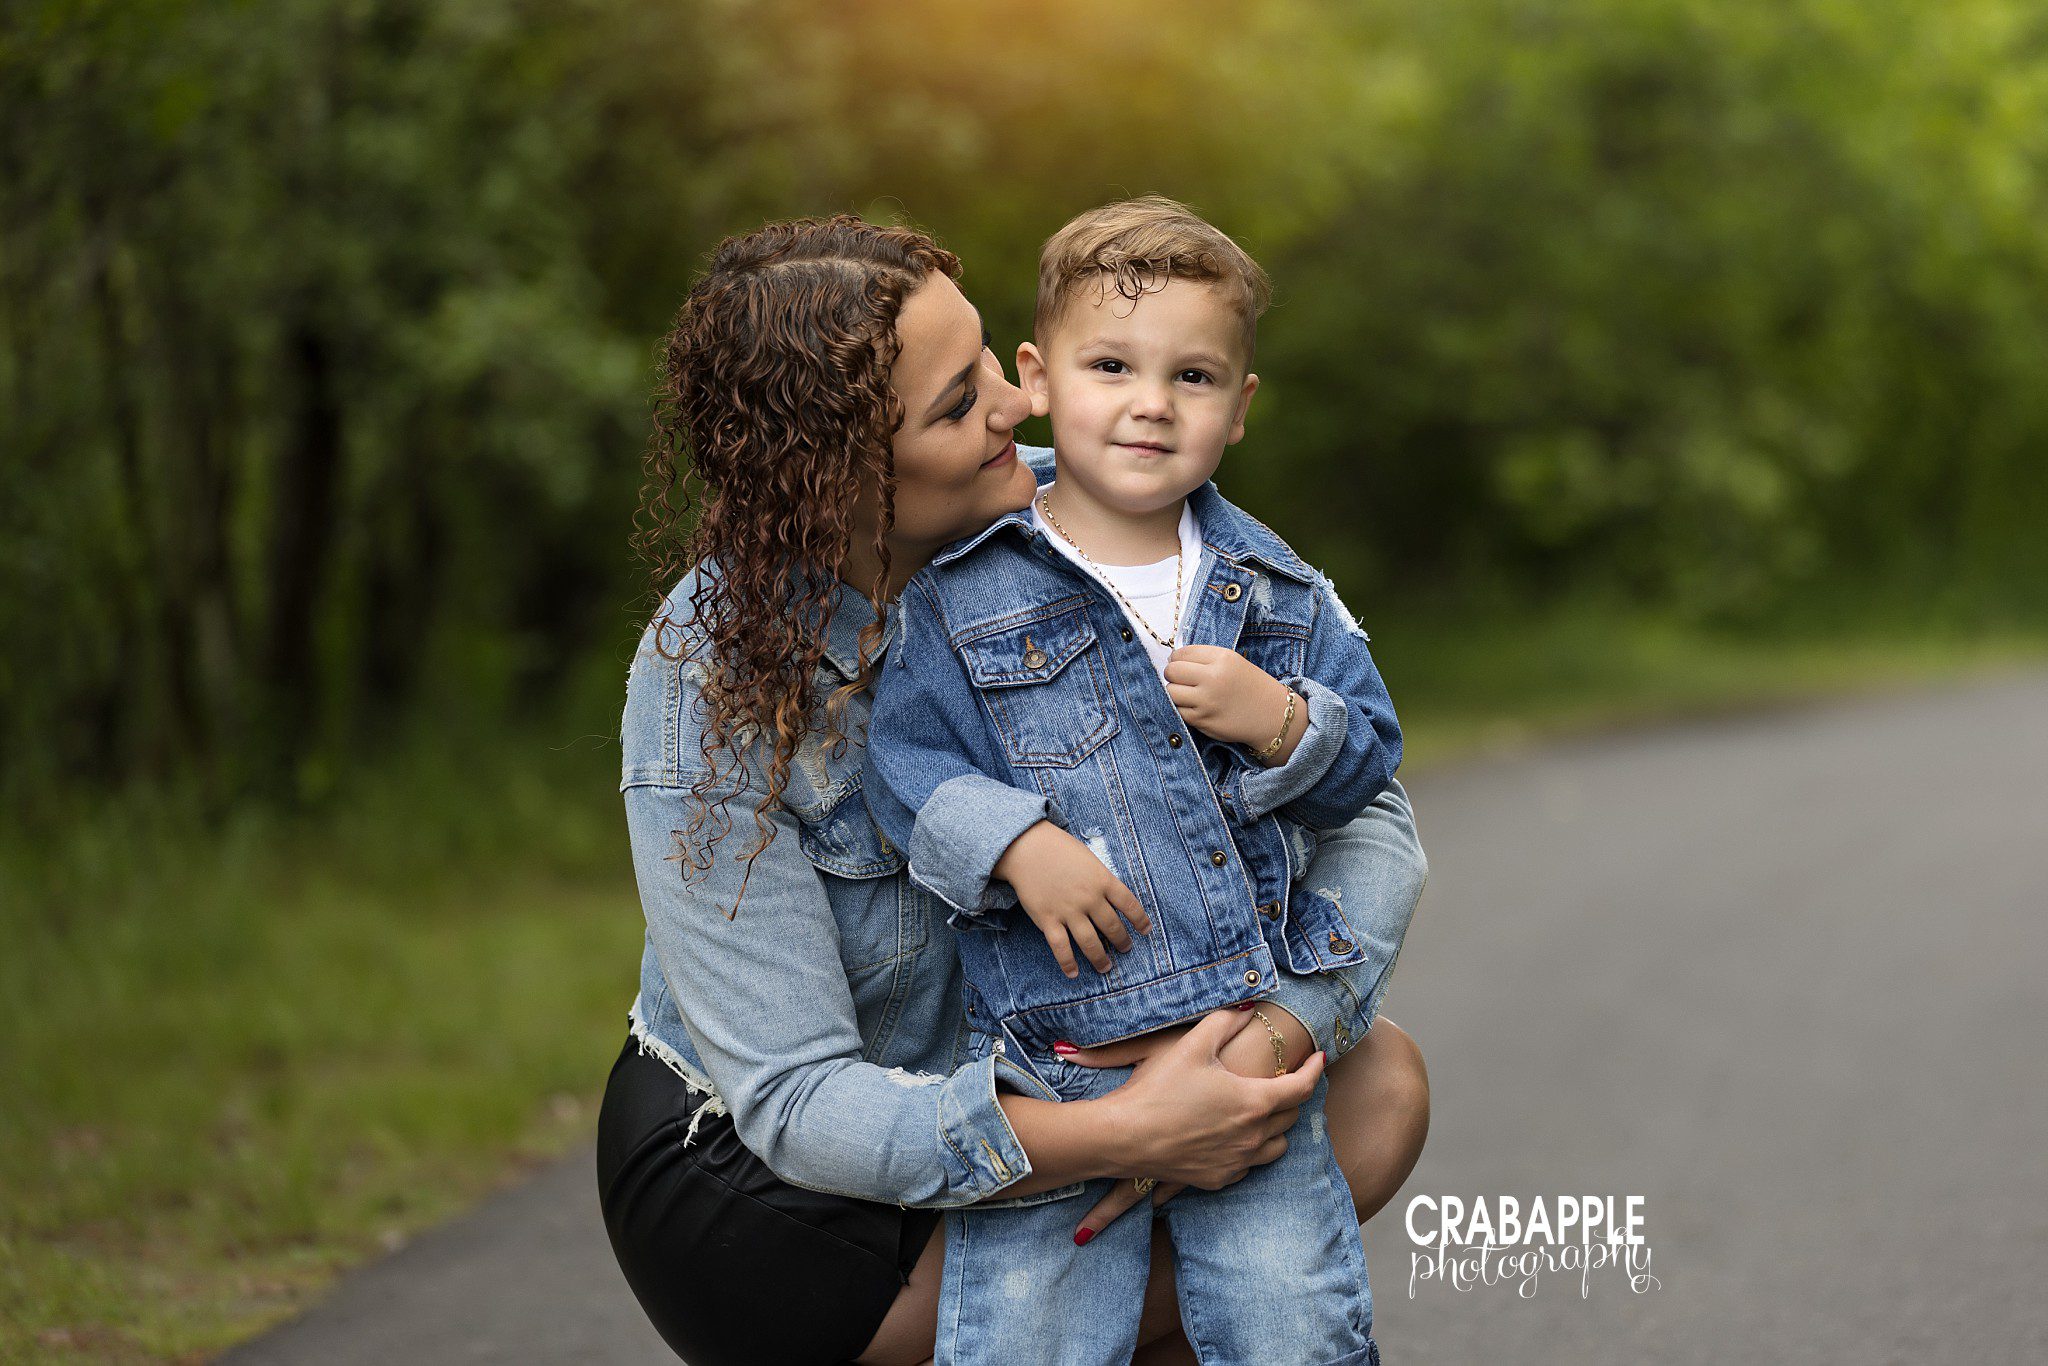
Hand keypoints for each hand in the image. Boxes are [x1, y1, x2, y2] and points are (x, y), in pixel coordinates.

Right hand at [993, 821, 1150, 977]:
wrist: (1027, 847)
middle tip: (1125, 949)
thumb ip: (1100, 879)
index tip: (1145, 931)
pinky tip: (1074, 973)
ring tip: (1105, 967)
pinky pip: (1061, 947)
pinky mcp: (1048, 919)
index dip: (1140, 920)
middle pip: (1112, 927)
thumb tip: (1111, 900)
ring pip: (1090, 942)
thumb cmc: (1058, 849)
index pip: (1129, 904)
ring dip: (1100, 958)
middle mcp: (1089, 898)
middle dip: (1121, 941)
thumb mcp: (1088, 859)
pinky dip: (1068, 963)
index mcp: (1102, 880)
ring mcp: (1069, 910)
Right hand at [1071, 1009, 1324, 1190]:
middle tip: (1284, 1080)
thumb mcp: (1191, 1045)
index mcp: (1254, 1102)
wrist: (1124, 1136)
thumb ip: (1224, 1022)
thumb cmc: (1158, 1088)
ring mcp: (1237, 1161)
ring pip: (1276, 1148)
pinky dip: (1249, 1150)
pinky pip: (1248, 1165)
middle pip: (1291, 1117)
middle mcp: (1253, 1136)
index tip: (1319, 1057)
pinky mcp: (1218, 1179)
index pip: (1301, 1087)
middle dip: (1292, 1096)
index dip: (1314, 1068)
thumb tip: (1248, 1007)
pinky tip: (1233, 1137)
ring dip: (1276, 1128)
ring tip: (1261, 1112)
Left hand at [1164, 645, 1295, 751]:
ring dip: (1176, 693)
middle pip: (1172, 671)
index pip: (1182, 653)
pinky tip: (1196, 707)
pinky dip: (1183, 709)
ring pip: (1171, 692)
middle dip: (1173, 675)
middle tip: (1181, 680)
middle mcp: (1213, 677)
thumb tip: (1173, 660)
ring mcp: (1207, 700)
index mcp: (1221, 658)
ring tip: (1189, 694)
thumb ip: (1205, 659)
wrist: (1272, 715)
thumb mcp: (1233, 662)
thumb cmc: (1251, 687)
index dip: (1177, 659)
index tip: (1181, 664)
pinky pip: (1178, 710)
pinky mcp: (1202, 720)